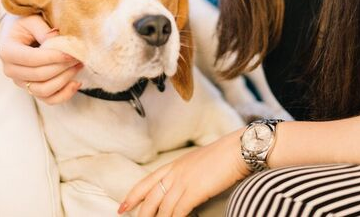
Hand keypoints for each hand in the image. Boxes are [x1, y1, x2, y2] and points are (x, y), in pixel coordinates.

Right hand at [0, 13, 82, 103]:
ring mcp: (20, 82)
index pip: (32, 59)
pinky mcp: (31, 89)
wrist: (20, 34)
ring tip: (78, 66)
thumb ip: (42, 29)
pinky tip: (76, 83)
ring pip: (43, 90)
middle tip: (78, 57)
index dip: (53, 57)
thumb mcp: (32, 20)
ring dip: (64, 80)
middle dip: (62, 67)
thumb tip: (55, 39)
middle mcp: (10, 70)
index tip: (71, 53)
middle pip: (39, 75)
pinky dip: (63, 95)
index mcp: (7, 51)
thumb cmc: (26, 25)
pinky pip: (48, 99)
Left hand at [118, 128, 250, 216]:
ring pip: (162, 208)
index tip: (122, 207)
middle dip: (141, 214)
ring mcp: (183, 182)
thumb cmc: (223, 156)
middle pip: (150, 198)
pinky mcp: (194, 192)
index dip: (133, 196)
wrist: (237, 149)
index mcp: (173, 165)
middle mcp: (174, 173)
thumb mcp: (198, 163)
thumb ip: (187, 174)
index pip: (146, 182)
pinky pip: (178, 213)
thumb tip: (185, 188)